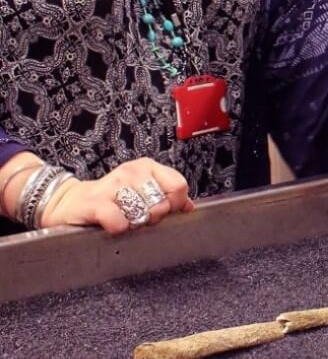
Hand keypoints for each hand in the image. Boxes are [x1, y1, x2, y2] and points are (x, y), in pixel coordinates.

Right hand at [41, 158, 193, 234]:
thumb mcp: (141, 192)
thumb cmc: (110, 200)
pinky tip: (112, 226)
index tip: (164, 211)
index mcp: (147, 168)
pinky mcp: (94, 202)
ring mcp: (112, 186)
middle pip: (162, 203)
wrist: (70, 203)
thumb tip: (189, 207)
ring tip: (124, 220)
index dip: (175, 204)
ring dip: (136, 223)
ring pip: (143, 212)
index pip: (178, 186)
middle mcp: (131, 172)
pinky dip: (119, 228)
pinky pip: (119, 221)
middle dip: (154, 217)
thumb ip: (167, 197)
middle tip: (139, 218)